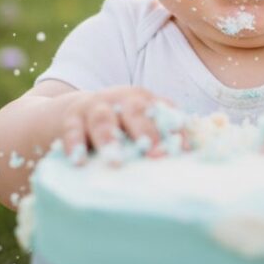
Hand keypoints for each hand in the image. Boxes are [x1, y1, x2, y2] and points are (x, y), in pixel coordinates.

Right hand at [58, 86, 179, 160]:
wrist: (80, 112)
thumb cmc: (122, 128)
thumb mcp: (141, 129)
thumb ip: (162, 141)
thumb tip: (190, 163)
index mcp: (147, 101)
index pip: (166, 114)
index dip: (175, 131)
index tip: (182, 152)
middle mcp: (123, 100)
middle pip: (136, 111)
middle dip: (146, 132)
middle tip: (154, 155)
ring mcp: (97, 106)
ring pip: (104, 119)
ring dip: (109, 139)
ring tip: (115, 162)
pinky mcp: (73, 118)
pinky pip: (73, 130)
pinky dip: (75, 144)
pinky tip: (78, 162)